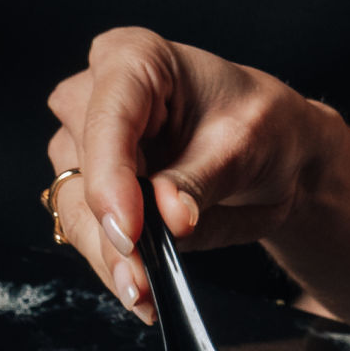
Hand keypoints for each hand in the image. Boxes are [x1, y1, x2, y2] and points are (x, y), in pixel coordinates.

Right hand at [46, 27, 339, 320]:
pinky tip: (140, 290)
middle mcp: (94, 96)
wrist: (274, 155)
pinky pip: (86, 233)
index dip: (111, 178)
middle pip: (82, 167)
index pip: (107, 118)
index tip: (130, 231)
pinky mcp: (86, 188)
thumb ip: (202, 179)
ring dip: (106, 255)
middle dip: (110, 227)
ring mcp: (83, 144)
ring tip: (143, 291)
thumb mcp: (248, 144)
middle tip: (142, 275)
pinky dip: (113, 265)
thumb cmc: (263, 126)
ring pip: (75, 208)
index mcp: (133, 58)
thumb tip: (168, 217)